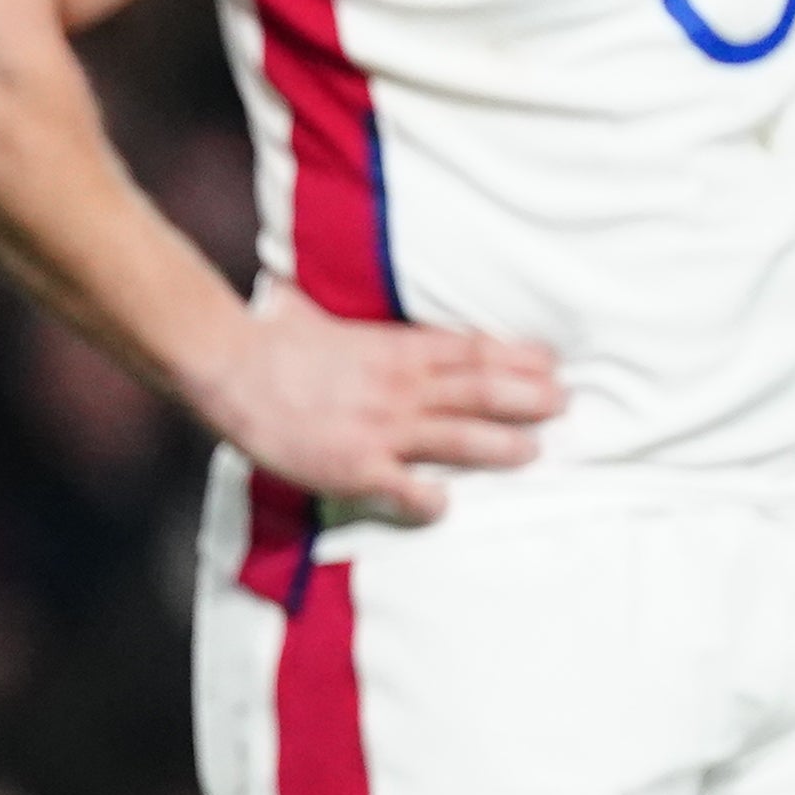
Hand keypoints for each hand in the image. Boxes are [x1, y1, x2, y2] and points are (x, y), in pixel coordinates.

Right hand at [186, 283, 561, 525]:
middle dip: (528, 397)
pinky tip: (446, 507)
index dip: (516, 357)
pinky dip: (429, 499)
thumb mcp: (312, 309)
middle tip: (565, 404)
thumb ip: (330, 307)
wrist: (229, 365)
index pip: (470, 349)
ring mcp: (381, 428)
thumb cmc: (266, 336)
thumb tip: (305, 287)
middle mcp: (399, 387)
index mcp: (392, 348)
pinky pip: (404, 489)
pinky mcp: (355, 466)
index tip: (550, 362)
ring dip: (501, 446)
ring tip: (533, 452)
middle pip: (480, 390)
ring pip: (459, 438)